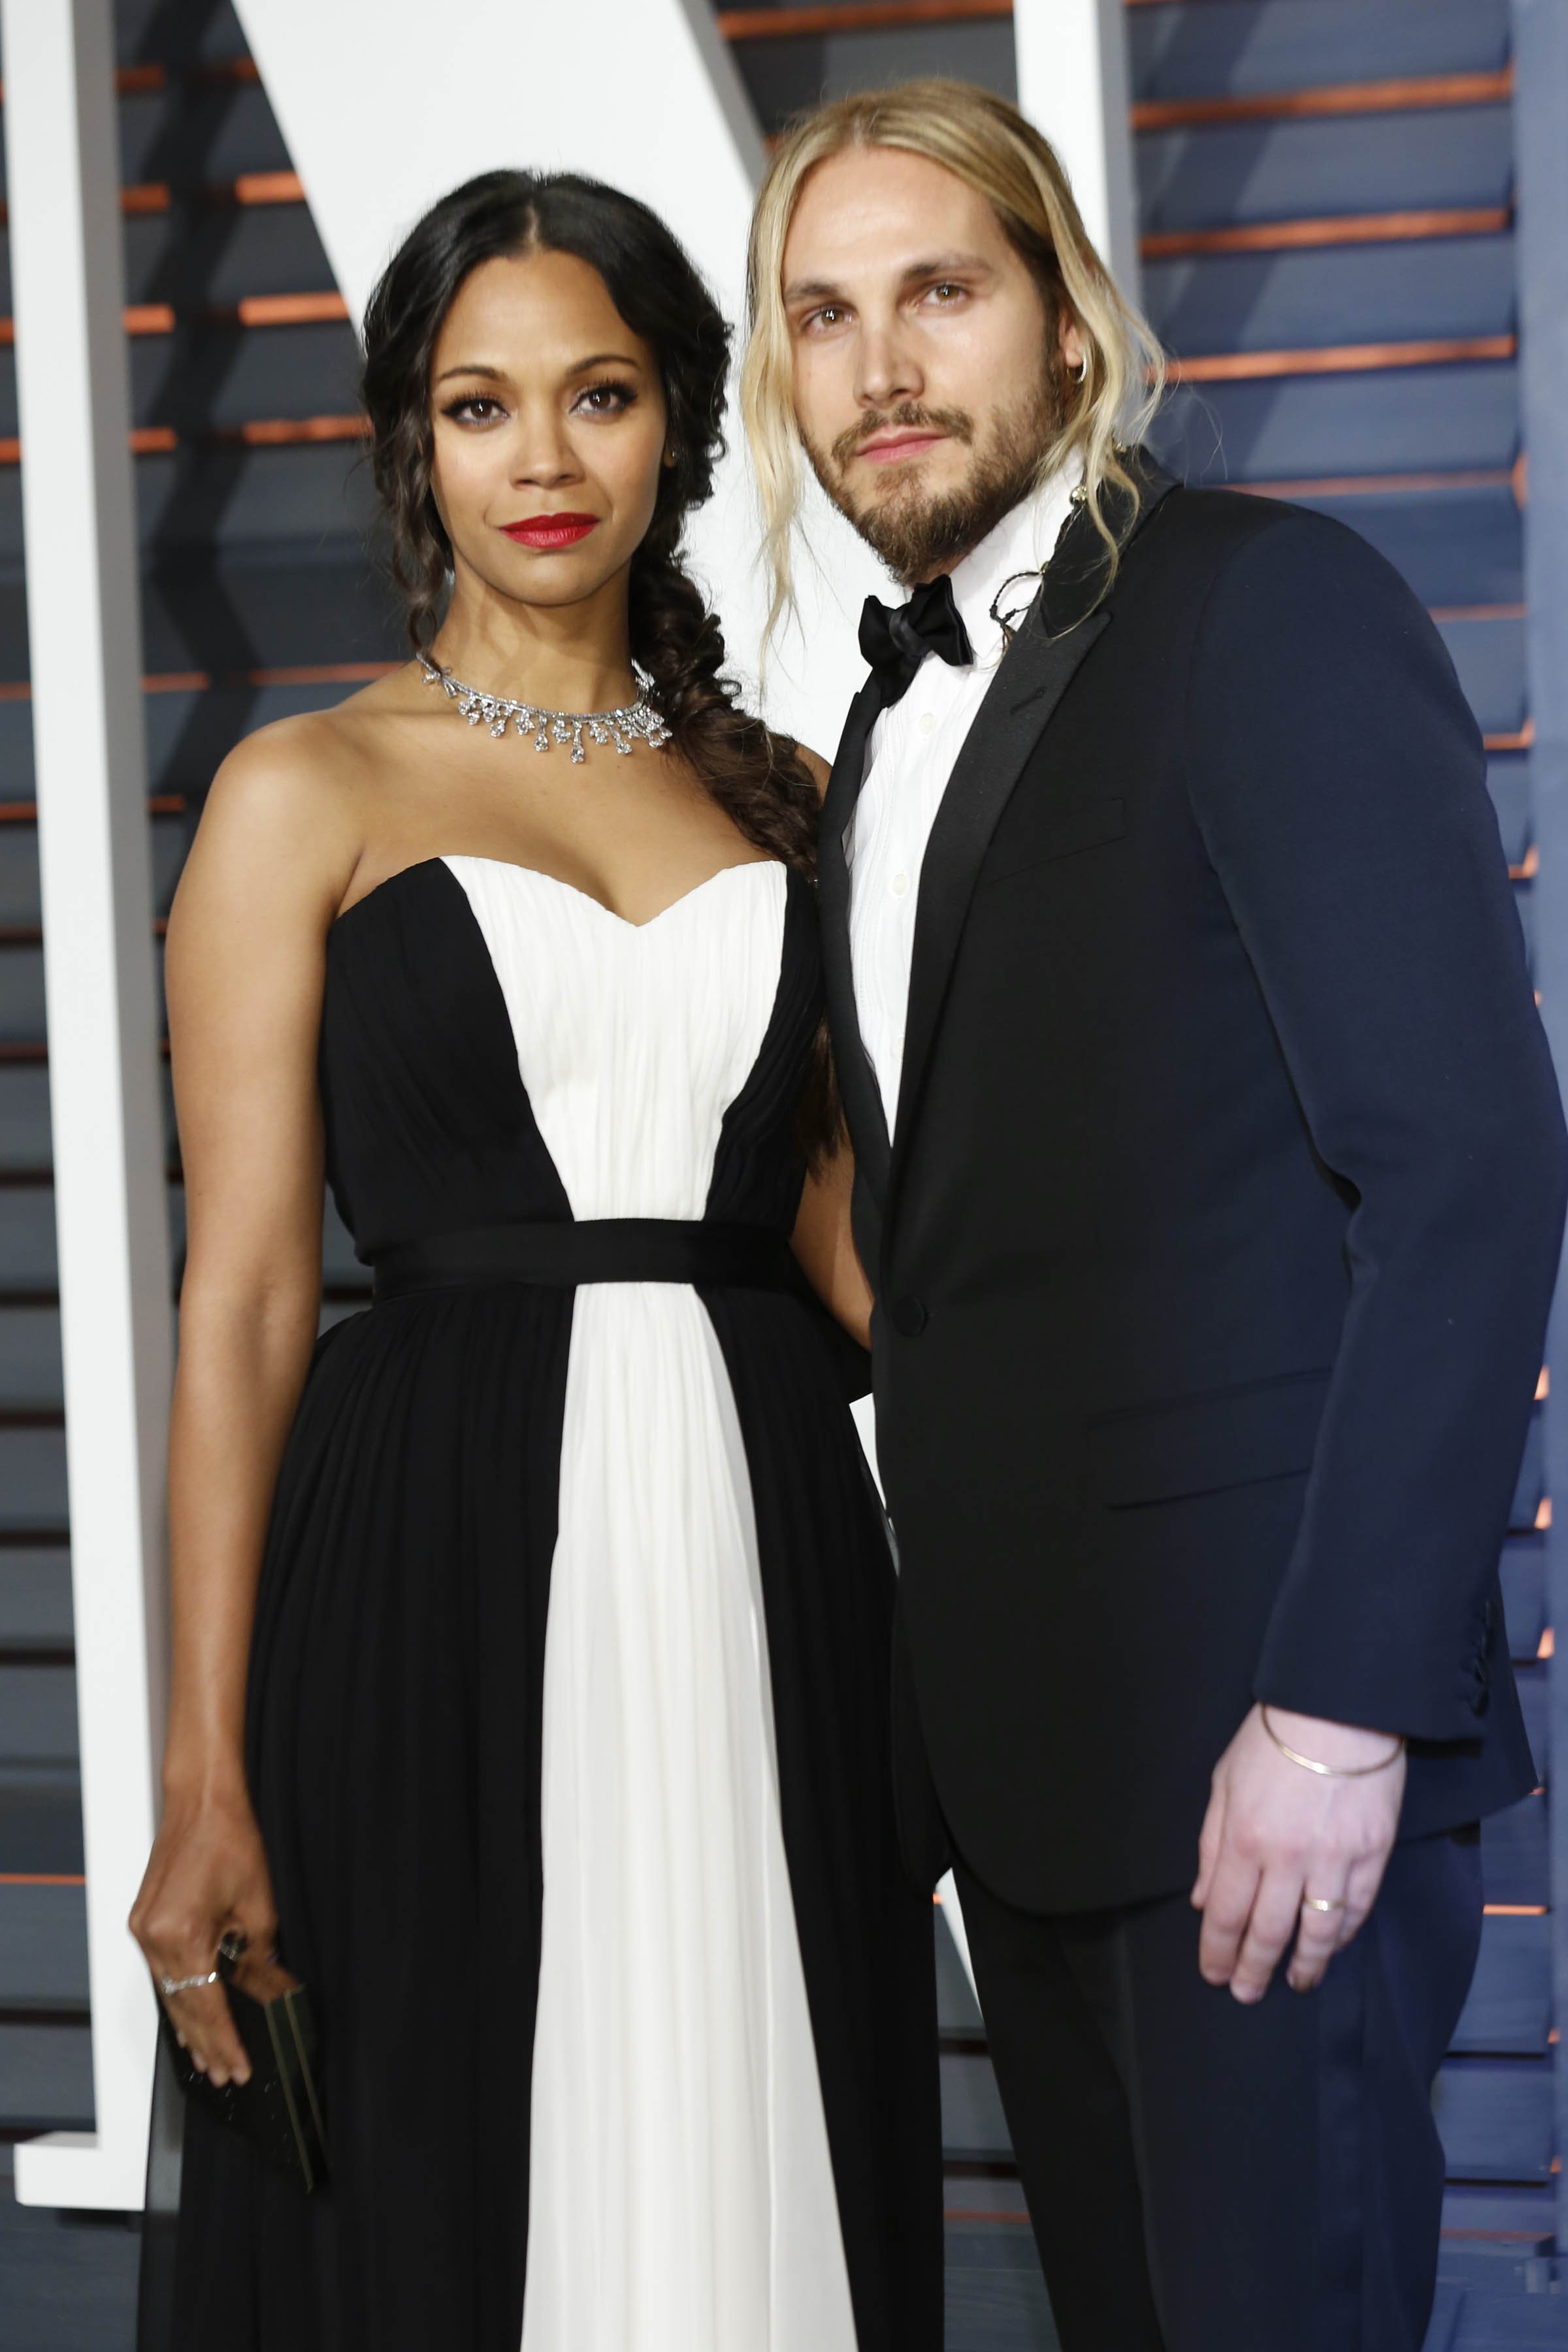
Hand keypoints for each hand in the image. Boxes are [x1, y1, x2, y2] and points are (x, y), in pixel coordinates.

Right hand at [130, 1785, 292, 2085]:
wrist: (200, 1802)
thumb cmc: (230, 1841)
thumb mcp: (258, 1906)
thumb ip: (259, 1958)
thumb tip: (266, 1994)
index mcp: (183, 1936)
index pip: (207, 2007)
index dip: (225, 2042)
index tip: (239, 2069)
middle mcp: (153, 1939)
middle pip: (183, 2008)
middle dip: (206, 2044)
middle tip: (225, 2074)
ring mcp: (142, 1932)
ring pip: (169, 1994)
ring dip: (190, 2026)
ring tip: (208, 2058)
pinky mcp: (142, 1923)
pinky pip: (161, 1972)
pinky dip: (179, 1995)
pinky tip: (190, 2014)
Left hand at [1191, 1704, 1405, 2002]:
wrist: (1339, 1708)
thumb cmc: (1272, 1739)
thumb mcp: (1224, 1783)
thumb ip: (1212, 1845)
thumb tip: (1201, 1899)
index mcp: (1244, 1839)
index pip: (1225, 1913)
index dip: (1217, 1950)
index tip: (1214, 1974)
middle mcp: (1287, 1858)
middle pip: (1268, 1932)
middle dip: (1254, 1969)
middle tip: (1247, 1994)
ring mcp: (1334, 1859)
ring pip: (1317, 1932)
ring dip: (1304, 1965)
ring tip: (1294, 1983)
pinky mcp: (1373, 1854)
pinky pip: (1356, 1909)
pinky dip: (1342, 1935)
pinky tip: (1331, 1947)